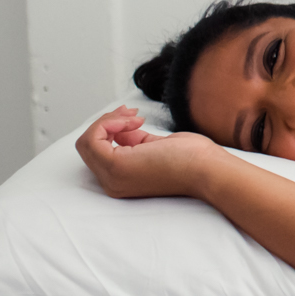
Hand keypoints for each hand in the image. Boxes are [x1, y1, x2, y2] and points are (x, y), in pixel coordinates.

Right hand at [74, 106, 224, 199]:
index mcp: (123, 179)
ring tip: (134, 116)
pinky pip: (91, 140)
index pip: (99, 151)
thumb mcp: (157, 146)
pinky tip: (130, 120)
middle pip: (88, 146)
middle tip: (131, 112)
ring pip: (86, 142)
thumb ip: (135, 141)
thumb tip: (123, 130)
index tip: (134, 117)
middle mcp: (113, 183)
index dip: (111, 129)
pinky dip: (106, 123)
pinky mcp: (115, 167)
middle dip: (107, 122)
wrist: (209, 170)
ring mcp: (112, 178)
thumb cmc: (194, 159)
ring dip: (107, 121)